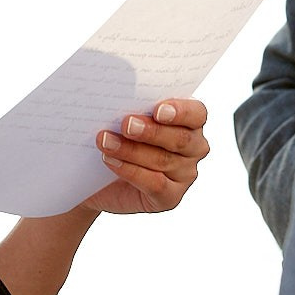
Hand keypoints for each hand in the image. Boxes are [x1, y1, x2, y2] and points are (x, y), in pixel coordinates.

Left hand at [85, 98, 209, 214]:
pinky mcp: (170, 197)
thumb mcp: (124, 116)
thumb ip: (130, 105)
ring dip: (131, 150)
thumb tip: (116, 97)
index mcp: (189, 120)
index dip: (180, 111)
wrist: (98, 174)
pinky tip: (110, 160)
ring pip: (163, 160)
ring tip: (105, 141)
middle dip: (151, 131)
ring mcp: (184, 174)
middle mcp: (193, 148)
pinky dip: (130, 170)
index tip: (157, 110)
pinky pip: (155, 184)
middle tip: (126, 124)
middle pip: (180, 139)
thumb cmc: (117, 135)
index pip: (196, 113)